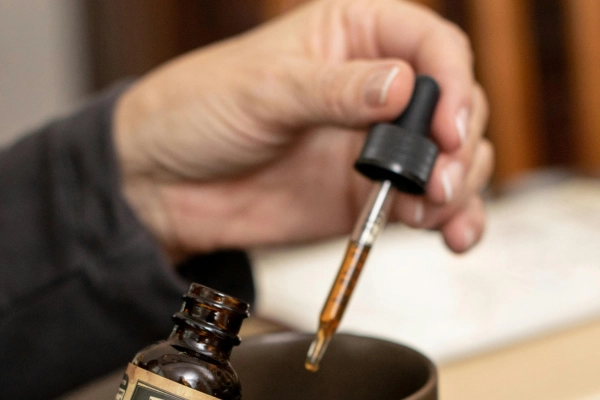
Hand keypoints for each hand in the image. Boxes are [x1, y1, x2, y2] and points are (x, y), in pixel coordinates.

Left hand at [114, 0, 492, 261]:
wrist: (164, 184)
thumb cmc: (198, 110)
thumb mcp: (263, 89)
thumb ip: (334, 90)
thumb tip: (402, 87)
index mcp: (351, 35)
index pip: (431, 44)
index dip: (453, 82)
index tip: (446, 124)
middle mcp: (372, 89)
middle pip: (453, 104)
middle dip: (458, 143)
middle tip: (438, 178)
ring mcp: (372, 146)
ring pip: (448, 157)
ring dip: (459, 185)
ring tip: (436, 210)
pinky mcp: (366, 194)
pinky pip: (422, 205)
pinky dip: (446, 220)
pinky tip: (449, 233)